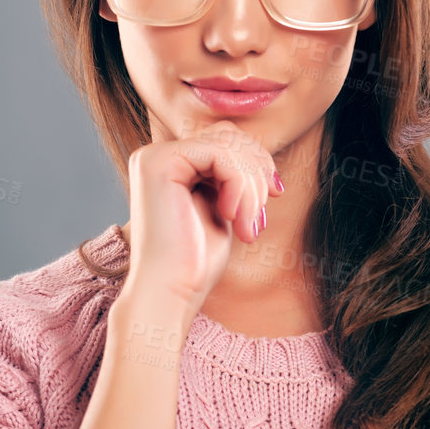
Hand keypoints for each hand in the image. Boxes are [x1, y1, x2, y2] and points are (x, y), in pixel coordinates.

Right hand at [123, 120, 284, 318]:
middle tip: (260, 217)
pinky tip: (232, 218)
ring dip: (251, 186)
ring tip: (249, 225)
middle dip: (257, 172)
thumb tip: (261, 153)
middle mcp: (156, 155)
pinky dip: (240, 186)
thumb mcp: (223, 209)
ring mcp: (154, 156)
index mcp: (170, 164)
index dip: (258, 162)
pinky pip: (220, 154)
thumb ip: (232, 179)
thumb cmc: (196, 262)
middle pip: (229, 134)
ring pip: (228, 142)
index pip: (226, 139)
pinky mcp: (159, 163)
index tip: (275, 194)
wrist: (170, 293)